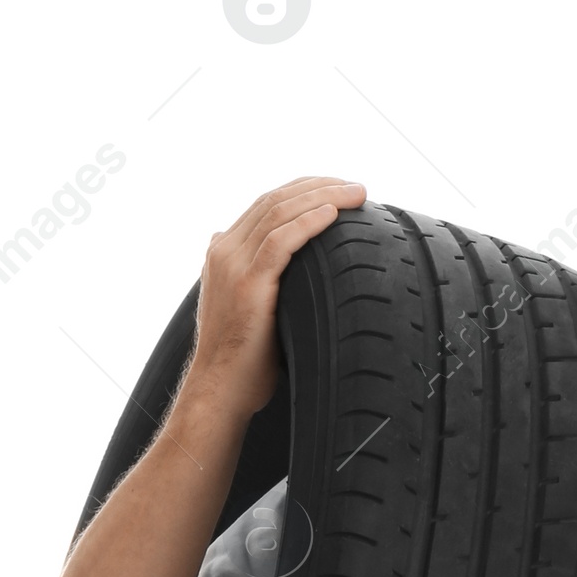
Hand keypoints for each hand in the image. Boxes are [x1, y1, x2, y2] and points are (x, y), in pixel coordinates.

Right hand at [189, 175, 366, 414]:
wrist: (219, 391)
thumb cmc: (240, 361)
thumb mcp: (244, 309)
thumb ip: (252, 280)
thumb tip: (269, 267)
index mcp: (223, 251)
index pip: (266, 203)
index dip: (304, 190)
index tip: (338, 189)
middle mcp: (224, 250)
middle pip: (275, 199)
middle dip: (320, 186)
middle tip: (357, 186)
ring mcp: (232, 265)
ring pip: (280, 212)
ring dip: (323, 197)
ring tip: (357, 194)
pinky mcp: (247, 285)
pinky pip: (280, 241)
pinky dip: (308, 222)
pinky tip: (333, 214)